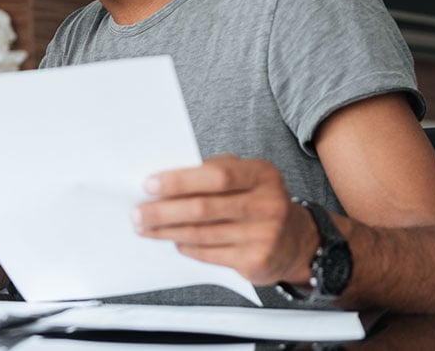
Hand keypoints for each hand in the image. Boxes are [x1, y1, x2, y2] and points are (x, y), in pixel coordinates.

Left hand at [133, 154, 318, 285]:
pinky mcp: (256, 261)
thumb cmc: (258, 201)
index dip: (180, 180)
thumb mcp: (246, 177)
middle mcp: (268, 204)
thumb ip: (212, 173)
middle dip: (163, 211)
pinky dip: (187, 247)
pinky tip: (174, 241)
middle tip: (138, 212)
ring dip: (167, 231)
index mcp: (262, 174)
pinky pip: (209, 253)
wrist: (297, 241)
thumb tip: (164, 182)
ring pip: (201, 233)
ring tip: (145, 227)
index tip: (150, 184)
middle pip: (204, 208)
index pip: (217, 175)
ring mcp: (264, 235)